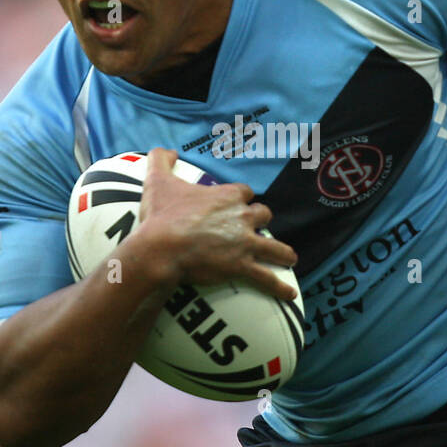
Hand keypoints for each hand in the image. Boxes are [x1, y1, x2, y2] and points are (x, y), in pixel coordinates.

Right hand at [136, 148, 298, 299]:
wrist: (162, 247)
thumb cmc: (161, 215)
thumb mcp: (157, 180)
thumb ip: (161, 159)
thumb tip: (169, 151)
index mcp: (227, 196)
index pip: (245, 193)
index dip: (241, 199)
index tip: (237, 204)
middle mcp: (242, 217)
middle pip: (263, 215)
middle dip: (261, 221)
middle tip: (256, 229)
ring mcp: (244, 243)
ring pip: (274, 246)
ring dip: (282, 252)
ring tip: (289, 258)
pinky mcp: (241, 266)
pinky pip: (267, 277)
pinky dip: (280, 287)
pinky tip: (289, 295)